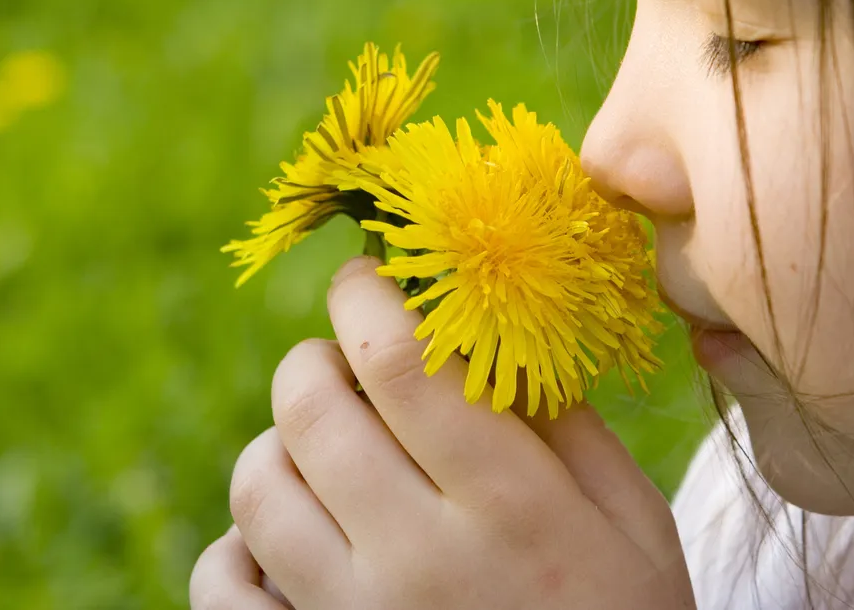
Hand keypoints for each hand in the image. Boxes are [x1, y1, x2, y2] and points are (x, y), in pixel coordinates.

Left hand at [191, 256, 695, 608]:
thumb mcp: (632, 519)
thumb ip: (564, 421)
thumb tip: (483, 330)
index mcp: (510, 506)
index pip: (401, 362)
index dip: (367, 295)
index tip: (365, 275)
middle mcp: (417, 558)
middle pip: (309, 408)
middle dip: (316, 358)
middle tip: (348, 361)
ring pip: (256, 483)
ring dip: (280, 441)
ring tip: (327, 450)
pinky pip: (221, 582)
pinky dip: (237, 542)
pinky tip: (287, 537)